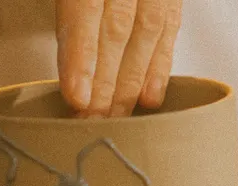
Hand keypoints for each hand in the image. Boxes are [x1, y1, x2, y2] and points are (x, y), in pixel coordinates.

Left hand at [56, 0, 182, 116]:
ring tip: (115, 118)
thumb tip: (67, 76)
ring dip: (130, 84)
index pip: (85, 13)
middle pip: (116, 31)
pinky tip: (149, 99)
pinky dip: (159, 69)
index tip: (77, 98)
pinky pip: (169, 31)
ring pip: (145, 35)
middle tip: (92, 119)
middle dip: (104, 83)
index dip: (82, 59)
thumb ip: (68, 20)